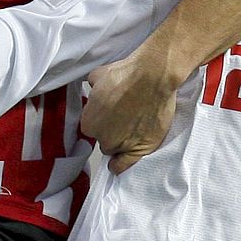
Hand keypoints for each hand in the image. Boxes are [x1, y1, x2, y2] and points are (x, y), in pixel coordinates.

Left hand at [81, 52, 180, 174]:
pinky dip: (122, 164)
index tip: (109, 114)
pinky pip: (125, 164)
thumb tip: (94, 88)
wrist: (152, 78)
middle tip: (123, 118)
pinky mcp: (141, 149)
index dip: (101, 120)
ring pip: (116, 149)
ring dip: (121, 142)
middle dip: (111, 131)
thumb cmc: (125, 75)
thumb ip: (92, 88)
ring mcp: (122, 146)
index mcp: (89, 123)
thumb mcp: (97, 76)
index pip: (92, 127)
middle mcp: (103, 138)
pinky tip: (119, 165)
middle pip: (104, 140)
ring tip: (131, 130)